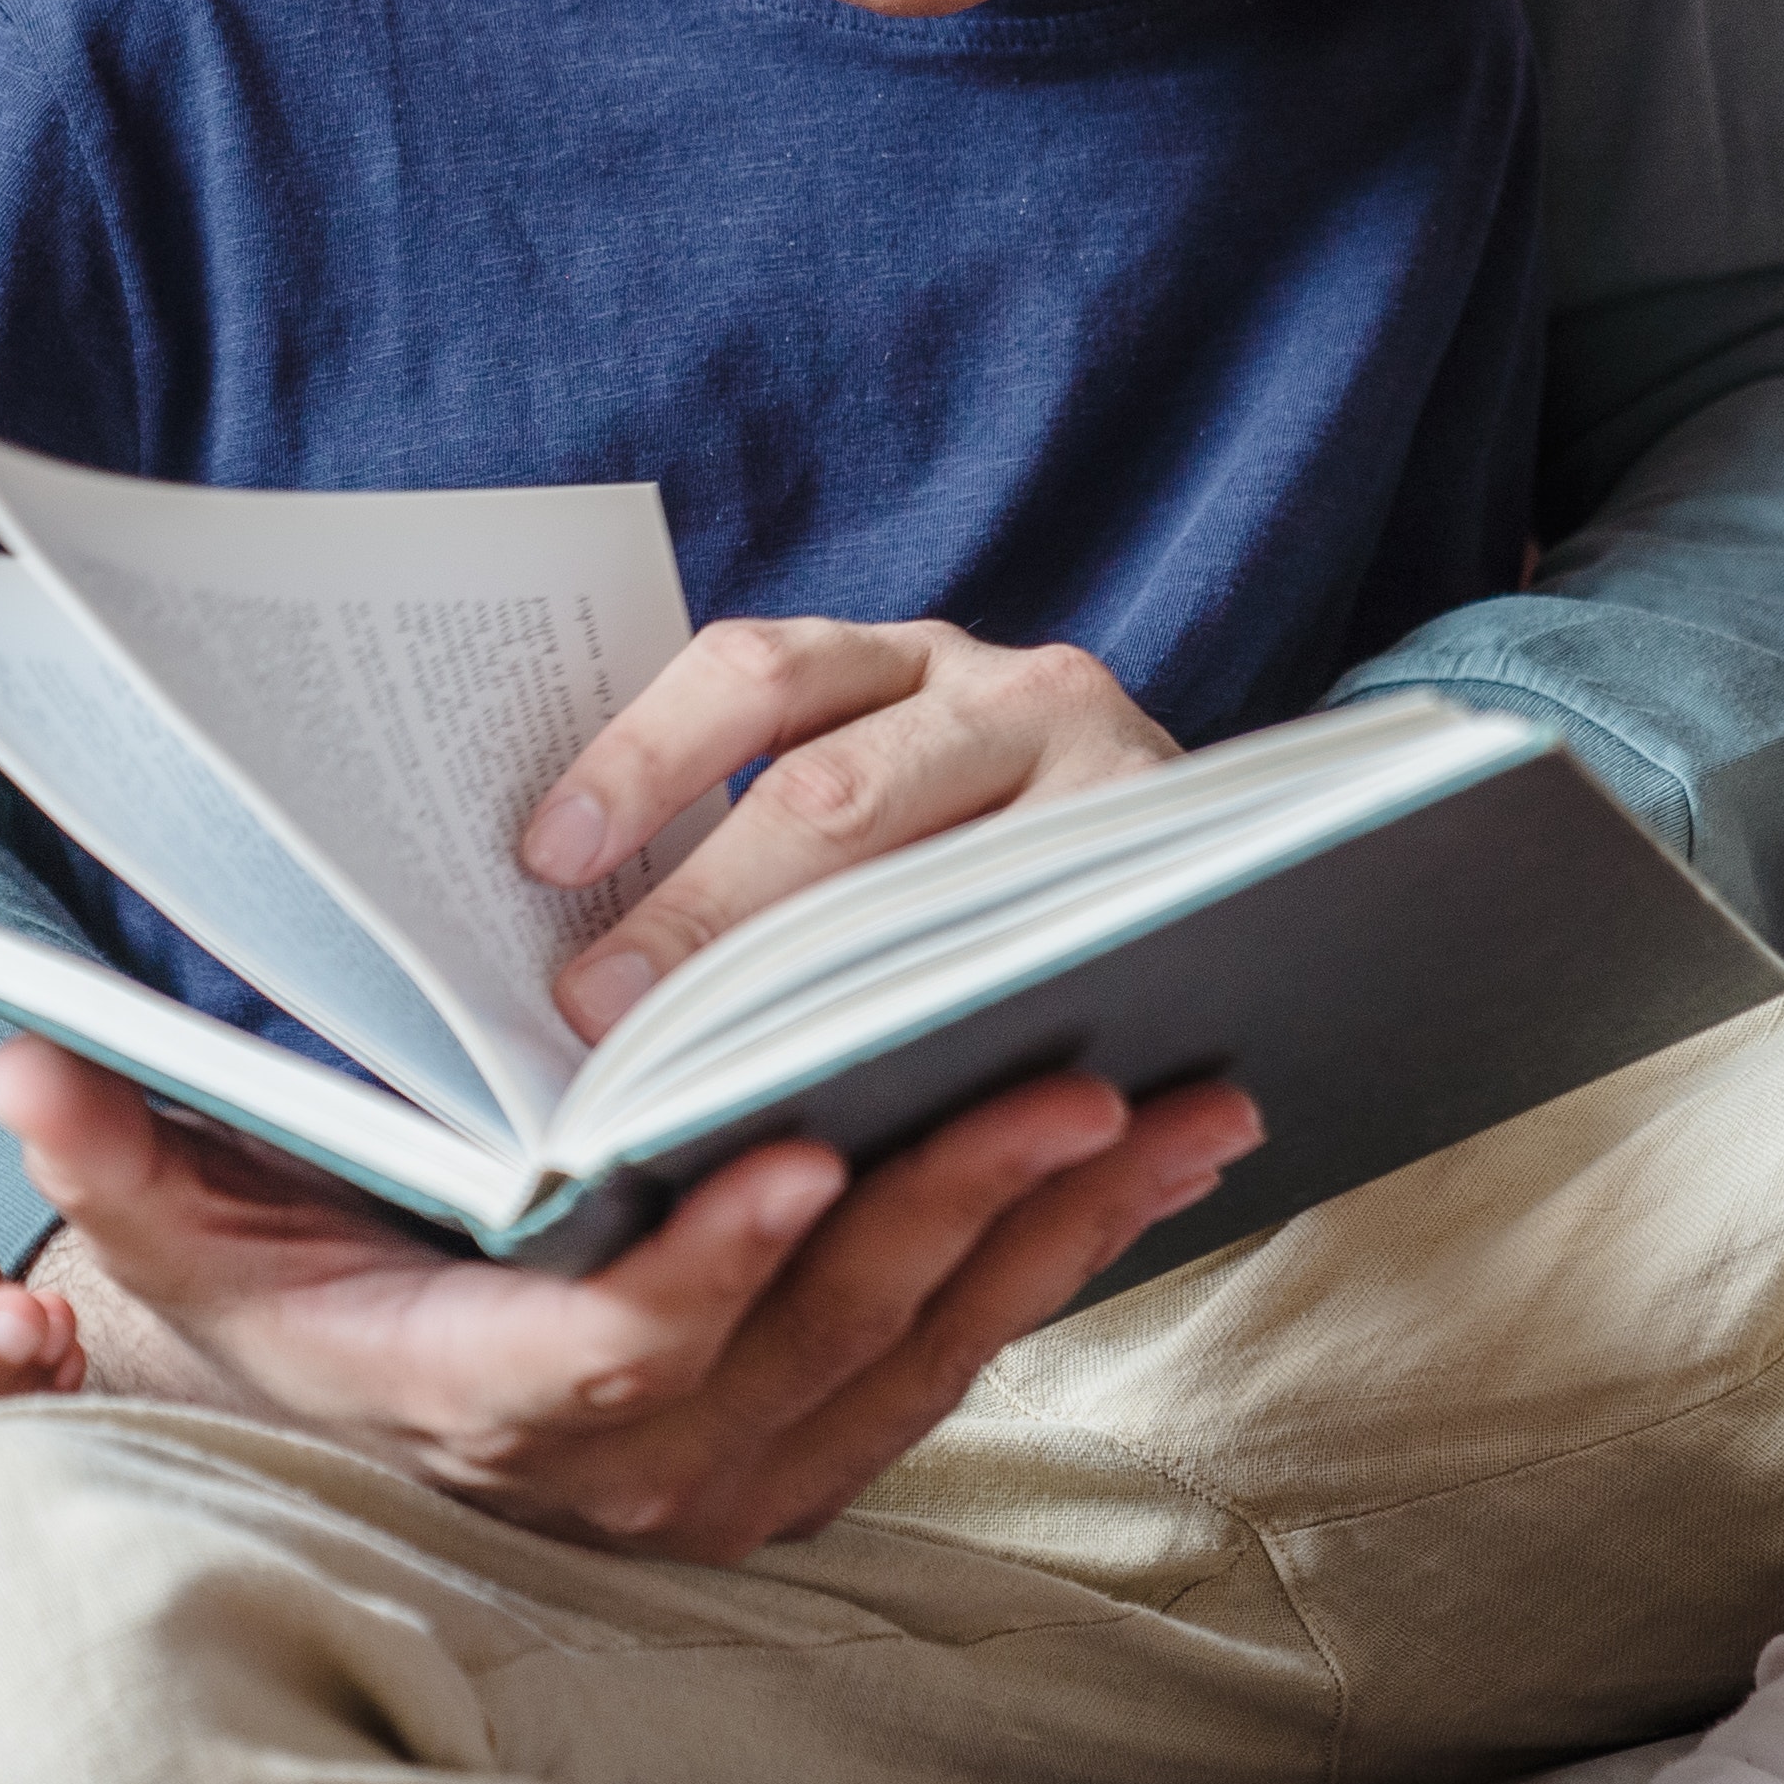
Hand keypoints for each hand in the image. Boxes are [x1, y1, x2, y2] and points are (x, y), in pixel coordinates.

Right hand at [0, 1036, 1251, 1560]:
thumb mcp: (177, 1230)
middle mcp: (629, 1463)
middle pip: (814, 1339)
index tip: (795, 1154)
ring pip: (920, 1352)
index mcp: (484, 1397)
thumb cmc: (278, 1293)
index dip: (707, 1265)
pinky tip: (1157, 1162)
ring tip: (1167, 1098)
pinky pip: (961, 1361)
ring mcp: (741, 1471)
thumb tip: (29, 1062)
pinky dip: (1063, 1260)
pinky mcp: (820, 1451)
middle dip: (949, 1205)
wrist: (347, 1413)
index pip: (613, 1348)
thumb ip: (116, 1153)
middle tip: (1064, 1072)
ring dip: (1050, 1228)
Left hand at [525, 614, 1185, 1034]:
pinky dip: (955, 1036)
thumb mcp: (863, 803)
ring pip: (931, 892)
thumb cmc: (968, 868)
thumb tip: (569, 944)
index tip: (545, 857)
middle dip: (701, 913)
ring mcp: (1104, 781)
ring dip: (807, 1000)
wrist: (1237, 883)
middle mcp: (1004, 690)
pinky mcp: (1172, 889)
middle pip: (832, 793)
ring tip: (711, 1093)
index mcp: (891, 662)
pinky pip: (1044, 964)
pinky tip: (878, 1122)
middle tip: (599, 1017)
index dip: (644, 760)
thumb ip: (749, 841)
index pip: (754, 675)